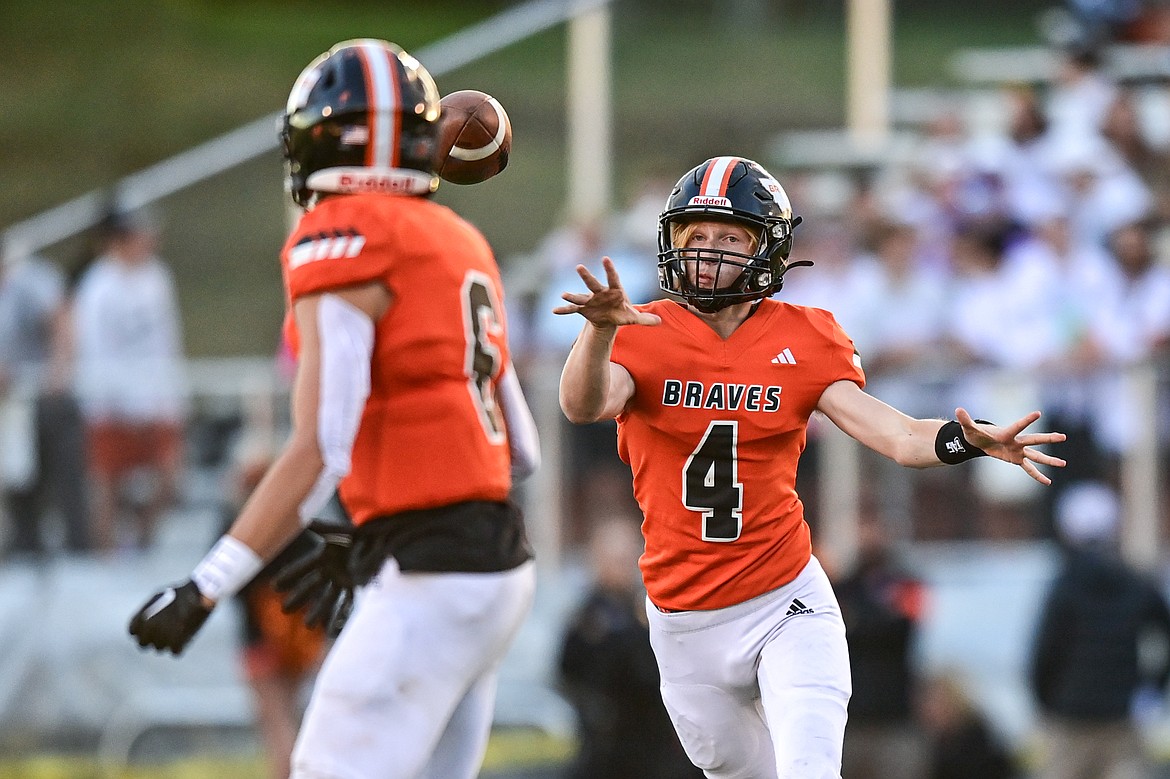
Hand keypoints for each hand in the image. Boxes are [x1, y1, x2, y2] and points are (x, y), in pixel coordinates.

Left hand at [128, 580, 212, 655]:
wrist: (198, 594)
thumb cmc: (179, 593)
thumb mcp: (157, 598)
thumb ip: (147, 613)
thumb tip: (145, 623)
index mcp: (141, 618)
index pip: (133, 631)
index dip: (140, 631)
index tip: (147, 630)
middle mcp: (149, 630)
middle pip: (143, 644)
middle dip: (151, 639)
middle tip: (161, 634)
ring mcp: (162, 638)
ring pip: (159, 648)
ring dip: (166, 642)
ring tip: (175, 633)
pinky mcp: (177, 643)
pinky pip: (175, 651)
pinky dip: (180, 646)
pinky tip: (185, 638)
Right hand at [273, 522, 354, 637]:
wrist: (380, 539)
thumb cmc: (360, 533)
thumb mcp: (342, 531)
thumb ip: (326, 529)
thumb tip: (308, 523)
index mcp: (324, 556)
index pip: (303, 567)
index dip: (290, 576)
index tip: (276, 586)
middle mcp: (329, 569)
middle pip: (311, 586)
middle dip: (299, 598)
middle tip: (284, 610)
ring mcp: (341, 579)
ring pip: (327, 598)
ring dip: (318, 611)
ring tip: (308, 626)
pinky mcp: (354, 586)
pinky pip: (346, 602)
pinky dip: (340, 615)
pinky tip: (333, 629)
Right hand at [552, 257, 661, 328]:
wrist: (609, 317)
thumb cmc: (622, 312)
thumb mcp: (633, 317)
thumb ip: (645, 319)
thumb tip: (660, 322)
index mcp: (614, 290)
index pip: (613, 278)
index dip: (609, 269)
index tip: (605, 259)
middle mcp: (600, 292)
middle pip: (593, 283)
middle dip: (587, 276)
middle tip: (579, 267)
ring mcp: (590, 300)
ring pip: (580, 295)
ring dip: (572, 295)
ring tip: (564, 294)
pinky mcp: (583, 308)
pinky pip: (572, 309)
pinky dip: (564, 310)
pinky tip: (555, 311)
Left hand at [956, 407, 1066, 485]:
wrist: (980, 441)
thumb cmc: (976, 433)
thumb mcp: (969, 428)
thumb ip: (965, 420)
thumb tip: (958, 410)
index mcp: (1006, 433)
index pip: (1018, 426)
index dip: (1026, 420)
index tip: (1038, 413)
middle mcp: (1015, 441)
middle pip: (1033, 440)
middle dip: (1047, 439)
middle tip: (1063, 436)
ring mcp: (1018, 451)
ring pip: (1036, 456)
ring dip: (1048, 460)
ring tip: (1063, 463)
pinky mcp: (1016, 459)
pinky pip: (1029, 469)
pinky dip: (1037, 475)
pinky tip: (1047, 482)